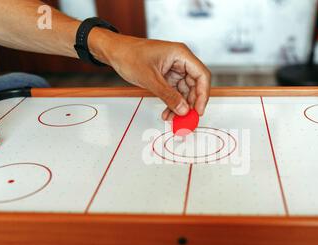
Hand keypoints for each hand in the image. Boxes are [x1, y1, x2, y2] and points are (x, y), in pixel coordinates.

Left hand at [91, 31, 210, 120]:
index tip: (198, 110)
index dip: (203, 94)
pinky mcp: (167, 77)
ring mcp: (174, 69)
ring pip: (185, 91)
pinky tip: (168, 113)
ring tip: (174, 119)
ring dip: (180, 106)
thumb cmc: (129, 55)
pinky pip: (175, 92)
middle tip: (187, 119)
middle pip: (195, 85)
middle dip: (191, 103)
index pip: (202, 75)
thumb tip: (183, 109)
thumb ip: (168, 95)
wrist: (114, 52)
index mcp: (180, 54)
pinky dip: (172, 103)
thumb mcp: (150, 78)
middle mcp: (180, 61)